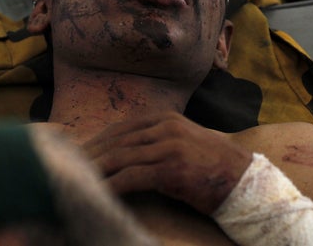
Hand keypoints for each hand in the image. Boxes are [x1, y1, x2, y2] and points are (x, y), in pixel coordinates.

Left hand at [82, 112, 251, 213]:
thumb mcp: (183, 142)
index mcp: (166, 118)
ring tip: (77, 181)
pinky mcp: (172, 169)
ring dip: (95, 171)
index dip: (98, 140)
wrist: (243, 180)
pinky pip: (132, 177)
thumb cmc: (212, 166)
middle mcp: (166, 127)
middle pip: (116, 140)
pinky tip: (99, 194)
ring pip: (120, 157)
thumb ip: (158, 139)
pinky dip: (112, 186)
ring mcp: (169, 146)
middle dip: (91, 155)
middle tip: (69, 169)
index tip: (79, 153)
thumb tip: (127, 150)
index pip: (121, 127)